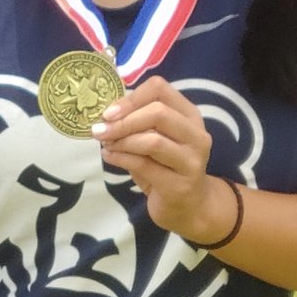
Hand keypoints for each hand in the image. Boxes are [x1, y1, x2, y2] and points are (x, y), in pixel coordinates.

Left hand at [89, 75, 230, 242]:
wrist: (188, 206)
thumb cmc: (165, 166)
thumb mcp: (154, 138)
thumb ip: (137, 123)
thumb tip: (105, 115)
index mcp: (189, 115)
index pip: (160, 90)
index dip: (130, 98)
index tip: (108, 113)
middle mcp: (196, 135)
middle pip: (158, 113)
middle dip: (123, 121)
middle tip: (99, 130)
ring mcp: (192, 161)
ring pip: (152, 141)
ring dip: (121, 141)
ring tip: (105, 145)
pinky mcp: (180, 185)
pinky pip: (144, 165)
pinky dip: (121, 159)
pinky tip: (109, 157)